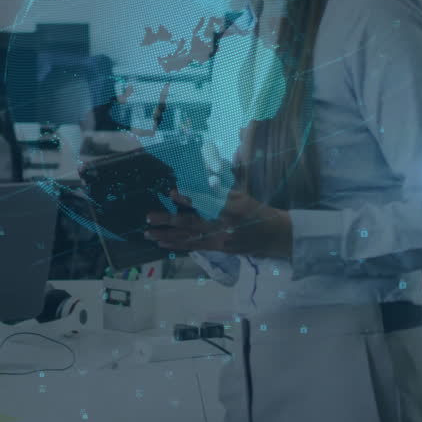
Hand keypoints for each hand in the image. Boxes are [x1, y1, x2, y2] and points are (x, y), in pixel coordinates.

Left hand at [143, 188, 292, 259]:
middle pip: (193, 222)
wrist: (273, 235)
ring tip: (148, 233)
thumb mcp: (242, 192)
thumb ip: (222, 184)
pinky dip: (177, 244)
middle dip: (169, 220)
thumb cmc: (255, 209)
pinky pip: (194, 246)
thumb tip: (201, 172)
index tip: (172, 191)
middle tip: (149, 216)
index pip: (208, 201)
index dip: (189, 197)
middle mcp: (225, 224)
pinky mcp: (219, 248)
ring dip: (167, 235)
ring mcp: (221, 239)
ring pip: (190, 237)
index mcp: (234, 206)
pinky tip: (162, 242)